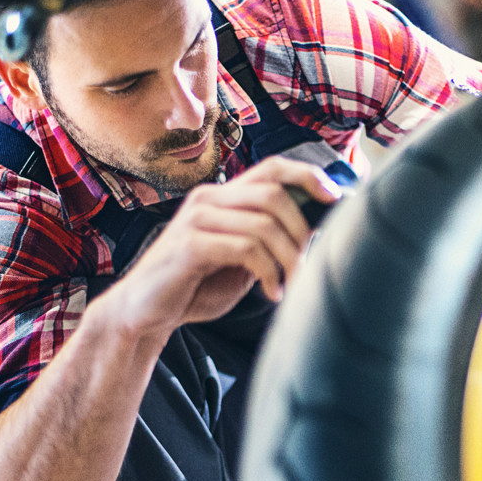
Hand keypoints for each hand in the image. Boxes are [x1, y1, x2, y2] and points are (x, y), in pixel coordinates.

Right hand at [104, 157, 341, 336]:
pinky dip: (268, 272)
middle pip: (274, 194)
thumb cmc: (196, 285)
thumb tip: (316, 232)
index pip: (272, 168)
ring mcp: (197, 219)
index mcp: (222, 195)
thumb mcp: (240, 258)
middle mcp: (209, 198)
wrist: (145, 312)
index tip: (336, 195)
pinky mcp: (190, 245)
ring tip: (291, 284)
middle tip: (307, 265)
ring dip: (289, 258)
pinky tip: (273, 294)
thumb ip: (267, 240)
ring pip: (264, 223)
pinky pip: (245, 248)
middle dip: (301, 230)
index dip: (308, 175)